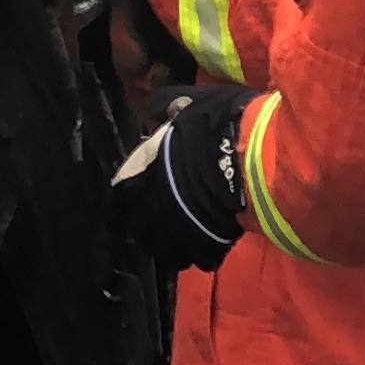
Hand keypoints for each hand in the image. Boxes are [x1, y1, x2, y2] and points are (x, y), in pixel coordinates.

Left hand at [111, 86, 256, 269]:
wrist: (248, 160)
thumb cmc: (216, 127)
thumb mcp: (192, 105)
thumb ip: (174, 108)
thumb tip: (165, 106)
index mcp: (140, 173)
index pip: (116, 196)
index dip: (121, 200)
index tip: (124, 203)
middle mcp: (150, 208)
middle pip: (137, 230)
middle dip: (144, 228)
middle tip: (155, 223)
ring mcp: (176, 231)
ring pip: (164, 250)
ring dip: (170, 244)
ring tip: (180, 238)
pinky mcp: (205, 247)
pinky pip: (197, 259)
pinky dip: (200, 254)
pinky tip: (208, 247)